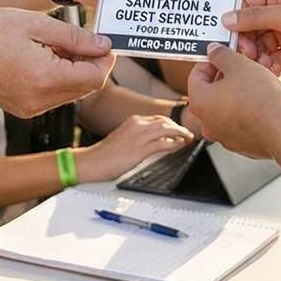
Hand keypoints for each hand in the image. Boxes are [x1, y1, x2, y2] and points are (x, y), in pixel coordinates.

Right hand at [0, 8, 115, 117]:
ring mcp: (30, 108)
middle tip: (81, 40)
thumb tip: (102, 45)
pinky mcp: (22, 109)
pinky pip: (53, 97)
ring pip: (70, 94)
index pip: (95, 78)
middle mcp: (40, 100)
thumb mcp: (37, 24)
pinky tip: (44, 59)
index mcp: (46, 78)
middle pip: (85, 88)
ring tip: (56, 47)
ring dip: (74, 72)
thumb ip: (75, 37)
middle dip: (90, 65)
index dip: (104, 60)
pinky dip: (57, 80)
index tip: (103, 43)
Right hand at [77, 114, 193, 180]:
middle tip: (188, 134)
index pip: (158, 119)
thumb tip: (154, 141)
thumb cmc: (105, 155)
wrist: (92, 162)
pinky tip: (180, 146)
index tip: (179, 129)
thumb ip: (138, 137)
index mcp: (133, 121)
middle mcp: (137, 125)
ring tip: (188, 139)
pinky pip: (164, 143)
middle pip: (165, 121)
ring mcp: (140, 136)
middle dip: (178, 127)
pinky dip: (175, 143)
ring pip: (167, 129)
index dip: (171, 124)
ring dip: (180, 134)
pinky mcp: (141, 149)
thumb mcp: (123, 139)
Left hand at [185, 45, 280, 158]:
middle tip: (240, 65)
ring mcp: (224, 135)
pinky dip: (246, 109)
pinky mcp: (241, 143)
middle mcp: (207, 122)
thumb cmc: (260, 100)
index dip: (210, 61)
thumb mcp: (239, 65)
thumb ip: (221, 55)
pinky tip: (261, 99)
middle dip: (226, 76)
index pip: (196, 75)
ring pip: (226, 106)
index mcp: (199, 102)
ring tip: (255, 81)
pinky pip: (239, 120)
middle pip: (211, 92)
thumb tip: (214, 51)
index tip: (221, 55)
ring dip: (237, 91)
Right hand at [223, 0, 280, 78]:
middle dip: (244, 41)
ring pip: (259, 45)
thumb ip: (257, 17)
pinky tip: (269, 72)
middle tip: (243, 55)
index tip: (221, 34)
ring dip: (255, 56)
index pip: (246, 2)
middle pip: (250, 26)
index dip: (233, 18)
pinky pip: (272, 58)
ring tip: (258, 65)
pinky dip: (268, 66)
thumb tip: (227, 18)